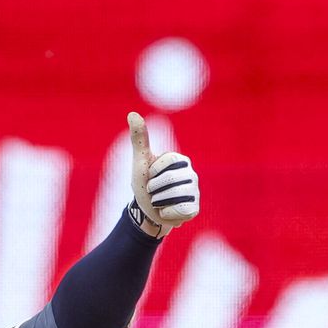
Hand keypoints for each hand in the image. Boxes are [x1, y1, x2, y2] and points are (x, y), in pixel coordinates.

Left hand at [127, 111, 199, 237]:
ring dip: (159, 202)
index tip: (149, 176)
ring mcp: (195, 191)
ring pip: (176, 196)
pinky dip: (167, 213)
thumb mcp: (140, 161)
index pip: (164, 164)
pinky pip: (181, 210)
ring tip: (159, 201)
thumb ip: (139, 138)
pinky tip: (167, 211)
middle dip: (154, 190)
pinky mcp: (195, 208)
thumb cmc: (143, 183)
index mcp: (179, 159)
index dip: (151, 173)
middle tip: (153, 191)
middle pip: (170, 181)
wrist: (146, 211)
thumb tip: (132, 113)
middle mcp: (191, 173)